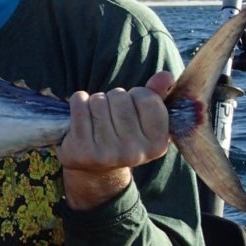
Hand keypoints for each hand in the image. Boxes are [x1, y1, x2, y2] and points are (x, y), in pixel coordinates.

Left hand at [57, 72, 173, 209]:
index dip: (138, 94)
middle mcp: (134, 152)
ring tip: (98, 115)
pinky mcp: (83, 150)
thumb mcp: (144, 121)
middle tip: (112, 112)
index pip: (148, 99)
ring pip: (99, 101)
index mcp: (157, 144)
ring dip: (96, 100)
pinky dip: (79, 101)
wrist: (94, 170)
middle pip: (121, 98)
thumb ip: (157, 97)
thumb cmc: (123, 137)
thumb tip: (166, 75)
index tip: (133, 104)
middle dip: (114, 97)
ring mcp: (107, 153)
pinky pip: (80, 106)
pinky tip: (82, 111)